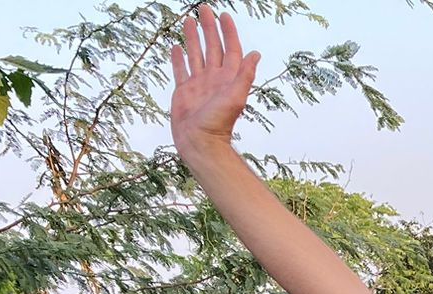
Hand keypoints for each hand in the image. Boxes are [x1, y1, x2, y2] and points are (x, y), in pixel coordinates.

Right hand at [170, 5, 259, 158]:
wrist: (199, 141)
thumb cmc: (218, 123)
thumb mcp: (235, 97)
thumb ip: (244, 75)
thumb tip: (256, 54)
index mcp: (227, 78)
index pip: (230, 49)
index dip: (228, 32)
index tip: (223, 15)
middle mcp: (214, 78)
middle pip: (212, 47)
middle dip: (209, 28)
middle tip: (204, 8)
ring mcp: (198, 84)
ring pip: (196, 54)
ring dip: (193, 38)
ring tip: (188, 20)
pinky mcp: (184, 91)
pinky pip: (181, 70)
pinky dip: (178, 58)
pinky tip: (176, 46)